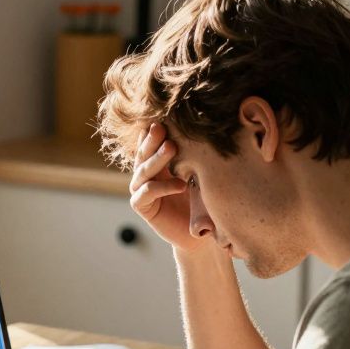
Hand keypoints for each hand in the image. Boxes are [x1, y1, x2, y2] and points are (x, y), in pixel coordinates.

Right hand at [129, 123, 201, 252]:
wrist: (198, 233)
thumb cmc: (201, 200)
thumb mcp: (199, 173)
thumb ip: (194, 155)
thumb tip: (208, 124)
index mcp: (158, 162)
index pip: (152, 141)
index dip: (155, 129)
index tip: (167, 115)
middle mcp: (146, 173)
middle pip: (144, 152)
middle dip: (153, 139)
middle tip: (162, 126)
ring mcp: (141, 189)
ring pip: (144, 169)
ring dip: (157, 158)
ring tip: (172, 147)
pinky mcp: (141, 206)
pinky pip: (147, 192)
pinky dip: (163, 187)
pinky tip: (181, 185)